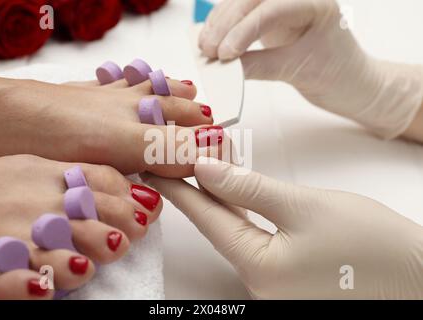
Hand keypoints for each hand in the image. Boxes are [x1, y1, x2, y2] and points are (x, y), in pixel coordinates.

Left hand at [143, 158, 422, 298]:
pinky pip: (253, 233)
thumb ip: (249, 189)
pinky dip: (242, 208)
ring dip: (219, 196)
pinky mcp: (286, 269)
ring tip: (198, 164)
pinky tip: (231, 187)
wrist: (414, 272)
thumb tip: (206, 170)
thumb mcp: (303, 206)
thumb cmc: (369, 242)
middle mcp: (259, 279)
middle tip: (172, 159)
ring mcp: (273, 278)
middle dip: (196, 189)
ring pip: (234, 227)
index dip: (180, 190)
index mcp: (258, 267)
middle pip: (217, 224)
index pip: (207, 220)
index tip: (156, 167)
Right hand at [199, 0, 422, 138]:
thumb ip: (259, 66)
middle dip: (226, 23)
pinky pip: (242, 15)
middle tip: (209, 50)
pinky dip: (224, 27)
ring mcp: (283, 5)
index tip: (225, 54)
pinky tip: (211, 40)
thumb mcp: (298, 71)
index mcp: (316, 3)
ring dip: (220, 23)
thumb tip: (223, 67)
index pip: (272, 8)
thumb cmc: (338, 75)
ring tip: (205, 48)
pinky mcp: (271, 18)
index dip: (244, 30)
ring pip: (242, 3)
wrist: (351, 84)